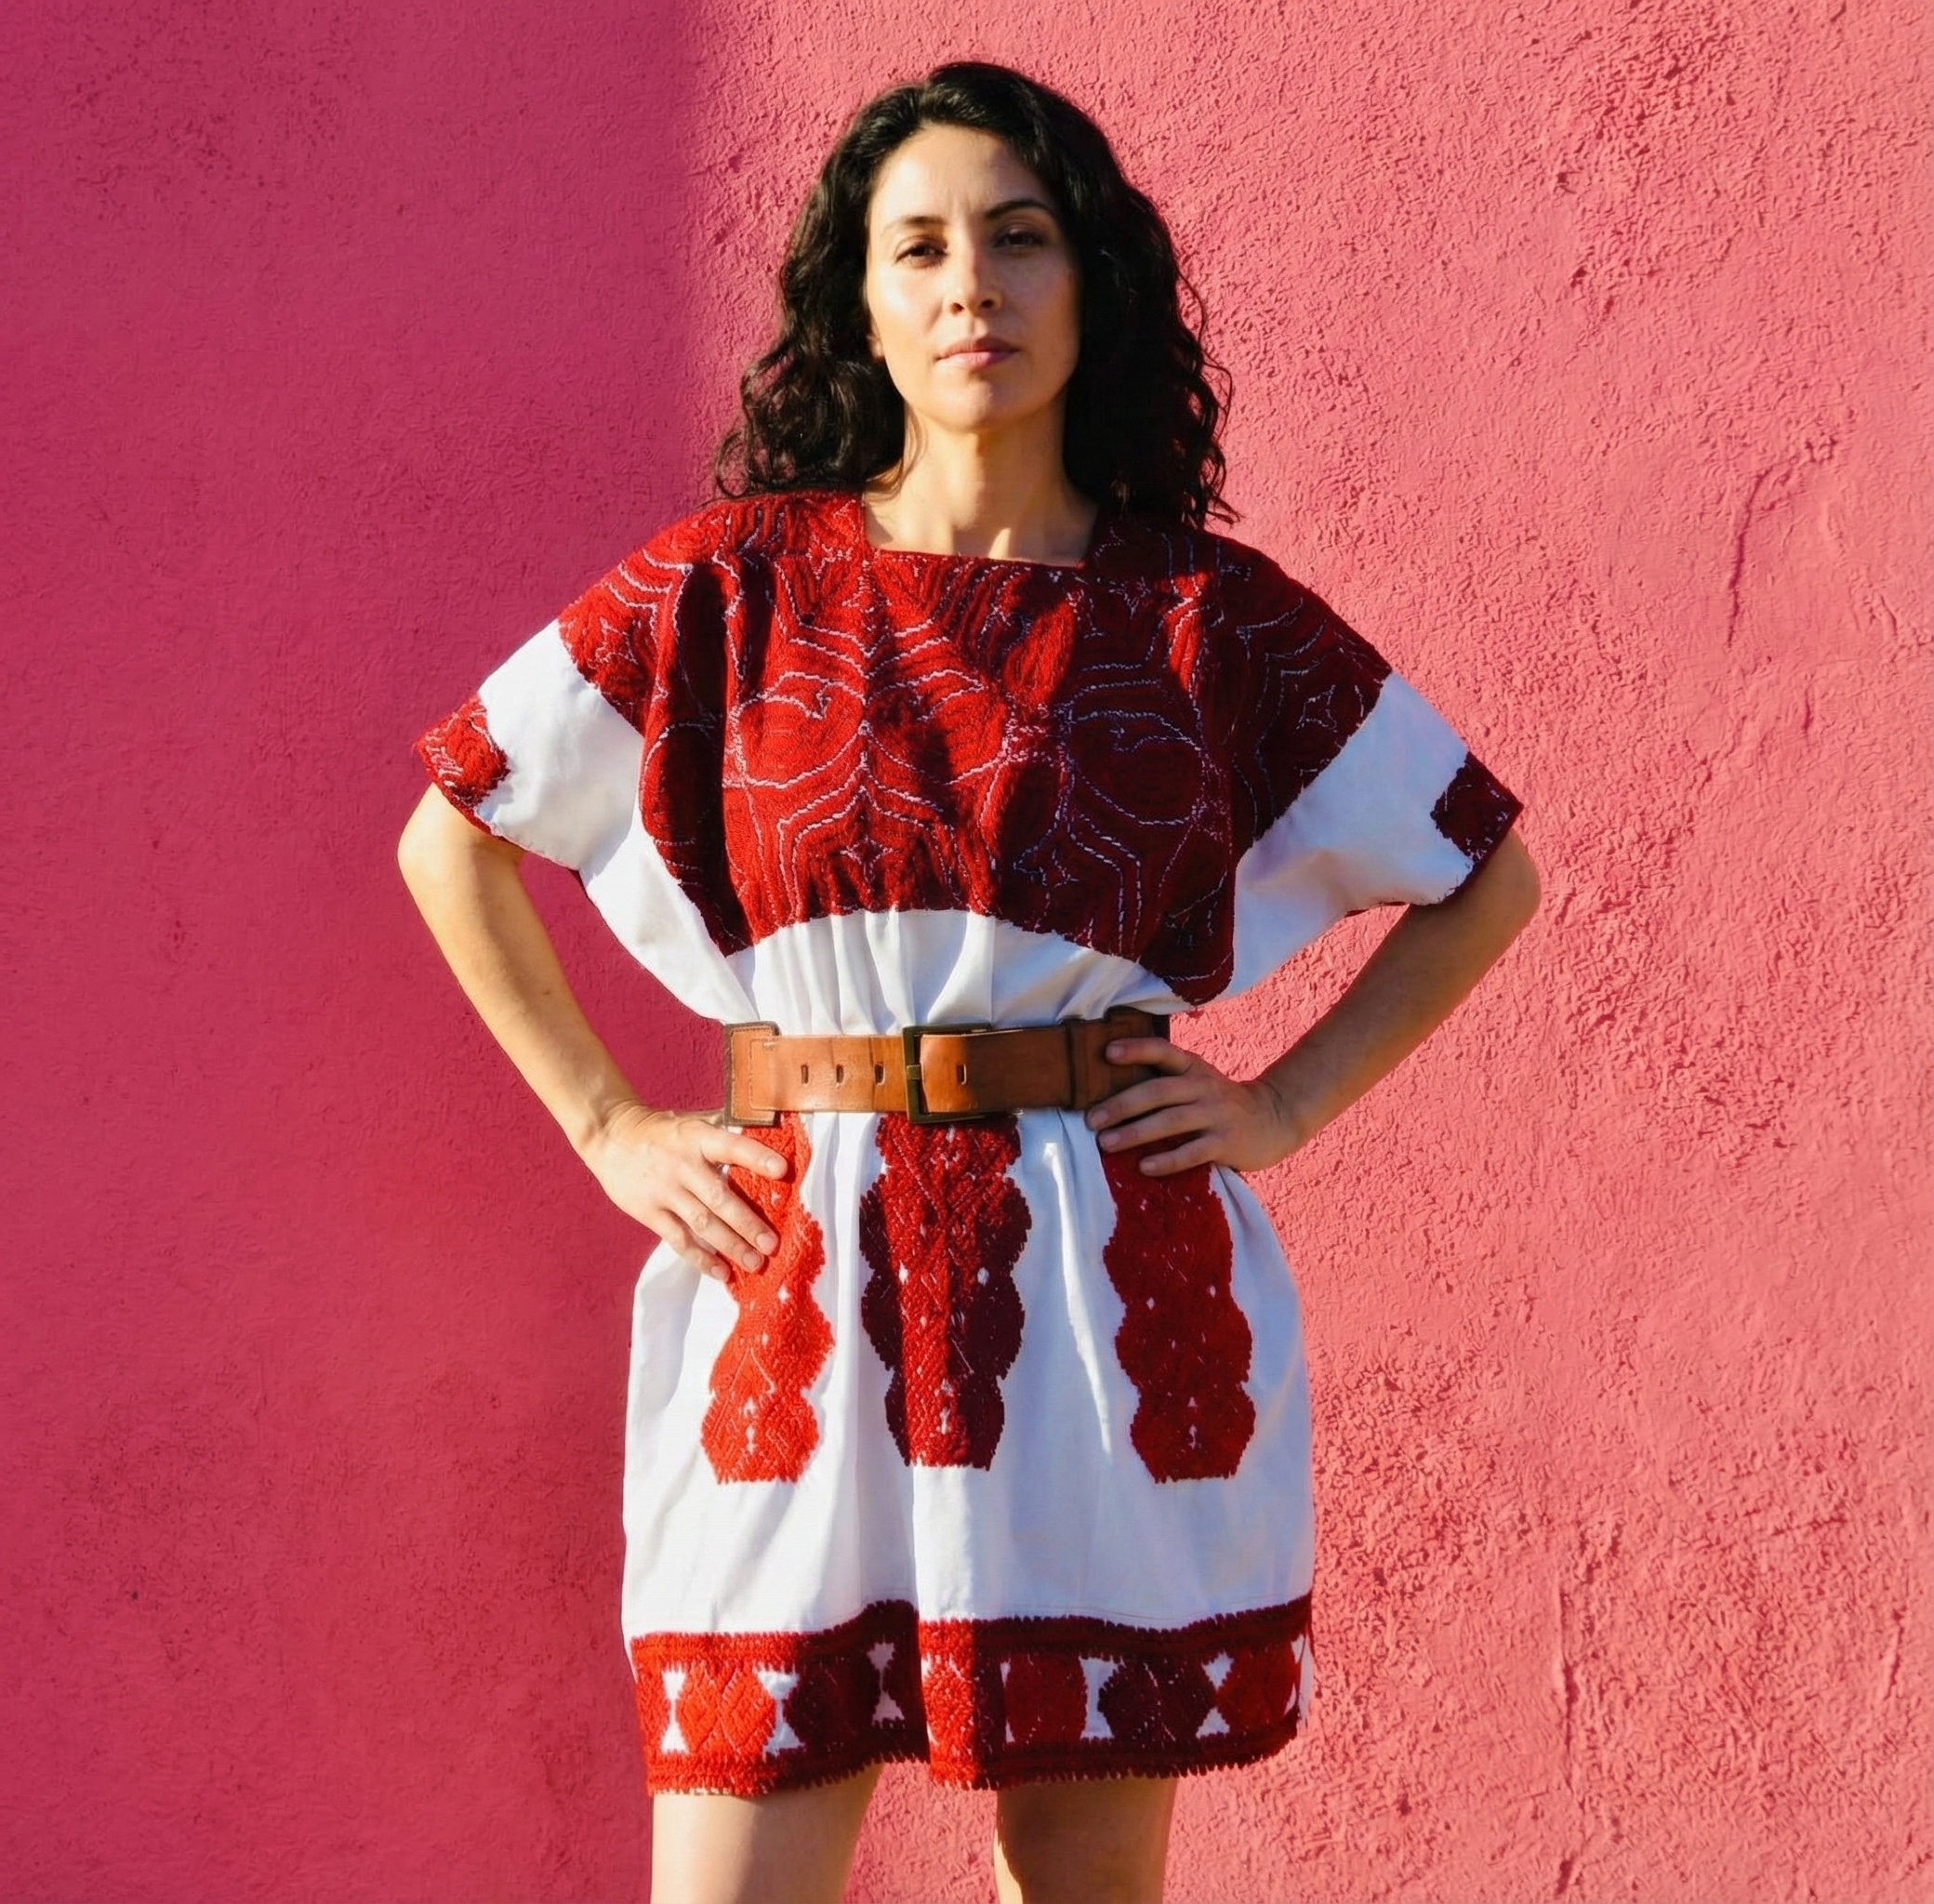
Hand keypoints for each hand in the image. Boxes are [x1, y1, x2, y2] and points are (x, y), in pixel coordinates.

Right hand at [579, 1102, 787, 1280]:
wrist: (609, 1135)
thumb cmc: (662, 1129)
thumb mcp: (691, 1120)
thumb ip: (725, 1128)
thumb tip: (770, 1129)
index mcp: (697, 1137)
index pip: (731, 1147)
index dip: (757, 1158)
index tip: (783, 1170)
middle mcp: (682, 1165)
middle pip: (719, 1198)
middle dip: (748, 1223)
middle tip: (772, 1244)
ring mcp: (665, 1191)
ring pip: (702, 1223)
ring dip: (730, 1246)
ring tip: (755, 1263)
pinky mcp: (648, 1212)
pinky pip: (678, 1239)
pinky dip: (700, 1258)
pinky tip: (721, 1272)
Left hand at [1084, 1039, 1302, 1176]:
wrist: (1274, 1118)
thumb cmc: (1221, 1103)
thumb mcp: (1199, 1081)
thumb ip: (1168, 1081)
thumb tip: (1113, 1092)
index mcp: (1194, 1068)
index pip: (1163, 1051)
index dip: (1136, 1049)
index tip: (1107, 1053)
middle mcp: (1204, 1087)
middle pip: (1158, 1091)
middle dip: (1121, 1104)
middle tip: (1091, 1120)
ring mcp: (1216, 1115)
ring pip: (1171, 1121)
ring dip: (1135, 1133)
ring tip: (1106, 1143)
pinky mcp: (1226, 1142)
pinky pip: (1192, 1152)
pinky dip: (1167, 1160)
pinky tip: (1144, 1167)